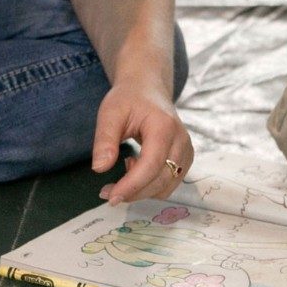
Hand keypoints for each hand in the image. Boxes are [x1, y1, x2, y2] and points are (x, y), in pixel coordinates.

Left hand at [92, 80, 193, 204]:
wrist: (148, 89)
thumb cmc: (128, 99)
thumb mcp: (110, 113)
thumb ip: (105, 140)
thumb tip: (99, 169)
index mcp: (164, 127)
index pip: (151, 165)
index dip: (132, 185)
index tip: (110, 197)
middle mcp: (182, 142)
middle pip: (161, 180)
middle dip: (133, 192)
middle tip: (106, 192)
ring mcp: (187, 152)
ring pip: (167, 186)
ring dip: (142, 190)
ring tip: (124, 166)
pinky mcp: (185, 159)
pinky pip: (169, 183)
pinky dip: (150, 184)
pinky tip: (136, 167)